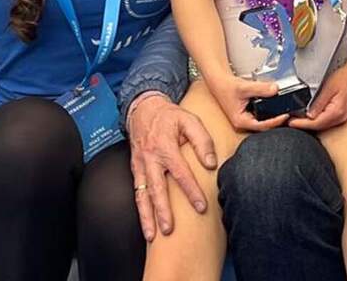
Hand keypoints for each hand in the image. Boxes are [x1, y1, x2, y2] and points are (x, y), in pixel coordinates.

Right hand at [126, 94, 215, 240]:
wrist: (143, 110)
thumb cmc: (170, 116)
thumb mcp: (190, 120)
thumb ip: (202, 140)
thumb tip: (211, 163)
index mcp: (165, 147)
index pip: (180, 173)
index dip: (191, 190)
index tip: (201, 206)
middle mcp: (150, 159)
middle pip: (156, 189)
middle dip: (162, 211)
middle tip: (170, 229)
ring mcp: (140, 166)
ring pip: (142, 195)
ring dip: (146, 216)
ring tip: (151, 236)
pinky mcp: (135, 170)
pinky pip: (137, 192)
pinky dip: (140, 209)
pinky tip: (145, 224)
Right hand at [204, 72, 291, 132]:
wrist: (219, 82)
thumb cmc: (227, 87)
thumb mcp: (245, 87)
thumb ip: (261, 88)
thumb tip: (275, 89)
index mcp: (241, 121)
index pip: (262, 126)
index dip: (275, 122)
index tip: (285, 116)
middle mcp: (244, 122)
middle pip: (264, 125)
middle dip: (277, 121)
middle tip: (289, 114)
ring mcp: (247, 118)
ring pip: (264, 120)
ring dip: (274, 116)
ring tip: (285, 110)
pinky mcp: (249, 113)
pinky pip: (262, 115)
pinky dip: (269, 111)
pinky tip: (276, 106)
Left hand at [288, 60, 346, 131]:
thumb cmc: (346, 77)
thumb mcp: (328, 88)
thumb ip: (317, 103)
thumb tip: (308, 115)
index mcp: (336, 112)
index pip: (315, 123)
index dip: (301, 124)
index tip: (290, 122)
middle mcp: (340, 117)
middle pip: (318, 126)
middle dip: (303, 125)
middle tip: (290, 120)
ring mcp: (341, 116)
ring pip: (322, 124)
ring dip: (309, 123)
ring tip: (297, 118)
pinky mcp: (340, 114)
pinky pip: (326, 121)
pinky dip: (316, 120)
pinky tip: (310, 116)